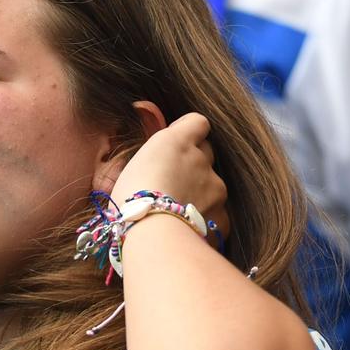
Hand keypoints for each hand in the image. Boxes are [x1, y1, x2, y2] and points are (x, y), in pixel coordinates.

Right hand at [108, 110, 229, 240]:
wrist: (153, 237)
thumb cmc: (129, 202)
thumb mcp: (127, 166)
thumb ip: (148, 145)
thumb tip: (146, 111)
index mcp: (176, 142)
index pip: (197, 122)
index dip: (189, 132)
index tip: (176, 146)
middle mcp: (201, 159)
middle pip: (206, 153)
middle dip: (194, 164)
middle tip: (172, 183)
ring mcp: (216, 188)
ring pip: (213, 185)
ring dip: (200, 194)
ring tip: (176, 213)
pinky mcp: (223, 217)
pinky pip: (218, 215)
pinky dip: (206, 221)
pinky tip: (186, 231)